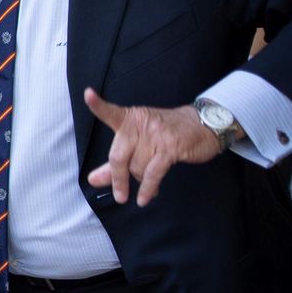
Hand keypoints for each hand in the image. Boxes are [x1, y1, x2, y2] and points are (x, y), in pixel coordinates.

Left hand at [84, 88, 222, 206]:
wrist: (203, 126)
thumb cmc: (166, 135)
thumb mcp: (138, 144)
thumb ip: (114, 163)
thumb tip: (93, 180)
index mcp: (130, 119)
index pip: (111, 113)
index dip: (98, 106)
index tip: (88, 95)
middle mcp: (141, 124)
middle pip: (119, 155)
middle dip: (117, 179)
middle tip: (120, 195)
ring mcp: (156, 135)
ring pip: (137, 167)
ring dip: (141, 180)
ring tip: (148, 184)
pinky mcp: (170, 147)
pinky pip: (153, 173)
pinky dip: (148, 188)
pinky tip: (145, 197)